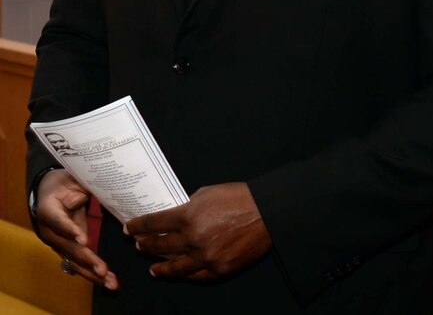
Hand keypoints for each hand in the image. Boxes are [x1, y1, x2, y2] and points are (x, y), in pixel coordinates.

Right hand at [35, 168, 118, 289]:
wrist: (49, 192)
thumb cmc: (63, 182)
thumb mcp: (72, 178)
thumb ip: (83, 184)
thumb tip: (107, 184)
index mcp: (48, 208)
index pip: (58, 220)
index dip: (70, 230)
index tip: (83, 240)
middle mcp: (49, 230)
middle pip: (67, 247)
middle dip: (86, 259)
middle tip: (102, 269)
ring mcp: (56, 243)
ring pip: (72, 260)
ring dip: (91, 272)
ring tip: (109, 280)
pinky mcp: (66, 249)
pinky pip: (78, 263)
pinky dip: (92, 272)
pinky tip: (108, 280)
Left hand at [124, 182, 271, 281]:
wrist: (265, 212)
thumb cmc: (237, 197)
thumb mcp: (207, 192)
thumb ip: (189, 205)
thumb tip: (178, 215)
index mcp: (188, 216)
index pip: (154, 223)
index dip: (139, 226)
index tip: (129, 228)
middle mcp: (193, 239)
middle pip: (160, 246)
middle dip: (146, 244)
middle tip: (139, 244)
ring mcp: (205, 258)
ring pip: (174, 268)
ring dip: (160, 267)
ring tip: (152, 268)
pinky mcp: (219, 270)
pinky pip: (196, 277)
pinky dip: (185, 275)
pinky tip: (179, 274)